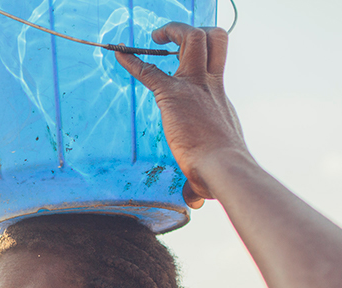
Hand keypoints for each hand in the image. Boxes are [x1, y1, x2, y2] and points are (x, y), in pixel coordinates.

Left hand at [116, 23, 249, 208]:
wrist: (224, 168)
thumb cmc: (221, 175)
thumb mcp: (212, 172)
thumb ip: (198, 186)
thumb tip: (193, 202)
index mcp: (220, 101)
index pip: (212, 70)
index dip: (201, 62)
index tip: (184, 61)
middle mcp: (211, 87)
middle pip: (213, 40)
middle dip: (192, 31)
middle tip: (169, 38)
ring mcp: (195, 87)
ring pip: (193, 39)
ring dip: (173, 31)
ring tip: (155, 34)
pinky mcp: (173, 94)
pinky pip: (150, 70)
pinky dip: (131, 60)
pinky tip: (118, 54)